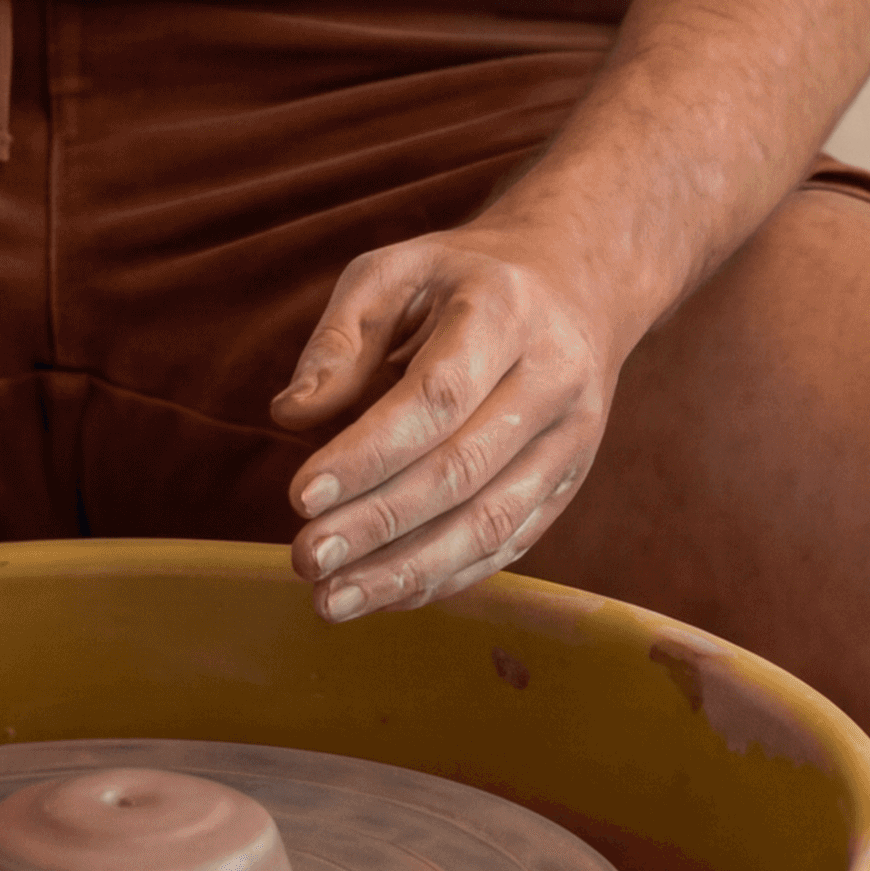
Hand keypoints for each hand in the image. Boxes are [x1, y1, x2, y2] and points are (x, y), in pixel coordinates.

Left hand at [272, 227, 626, 617]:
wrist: (579, 281)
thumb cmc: (465, 277)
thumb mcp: (398, 269)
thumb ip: (341, 336)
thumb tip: (290, 414)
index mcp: (505, 311)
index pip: (436, 396)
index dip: (368, 453)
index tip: (299, 495)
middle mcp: (552, 378)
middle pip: (461, 469)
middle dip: (378, 524)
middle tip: (306, 559)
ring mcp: (570, 438)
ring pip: (490, 522)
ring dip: (407, 571)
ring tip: (333, 600)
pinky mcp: (569, 482)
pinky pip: (507, 543)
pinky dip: (443, 577)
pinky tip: (385, 594)